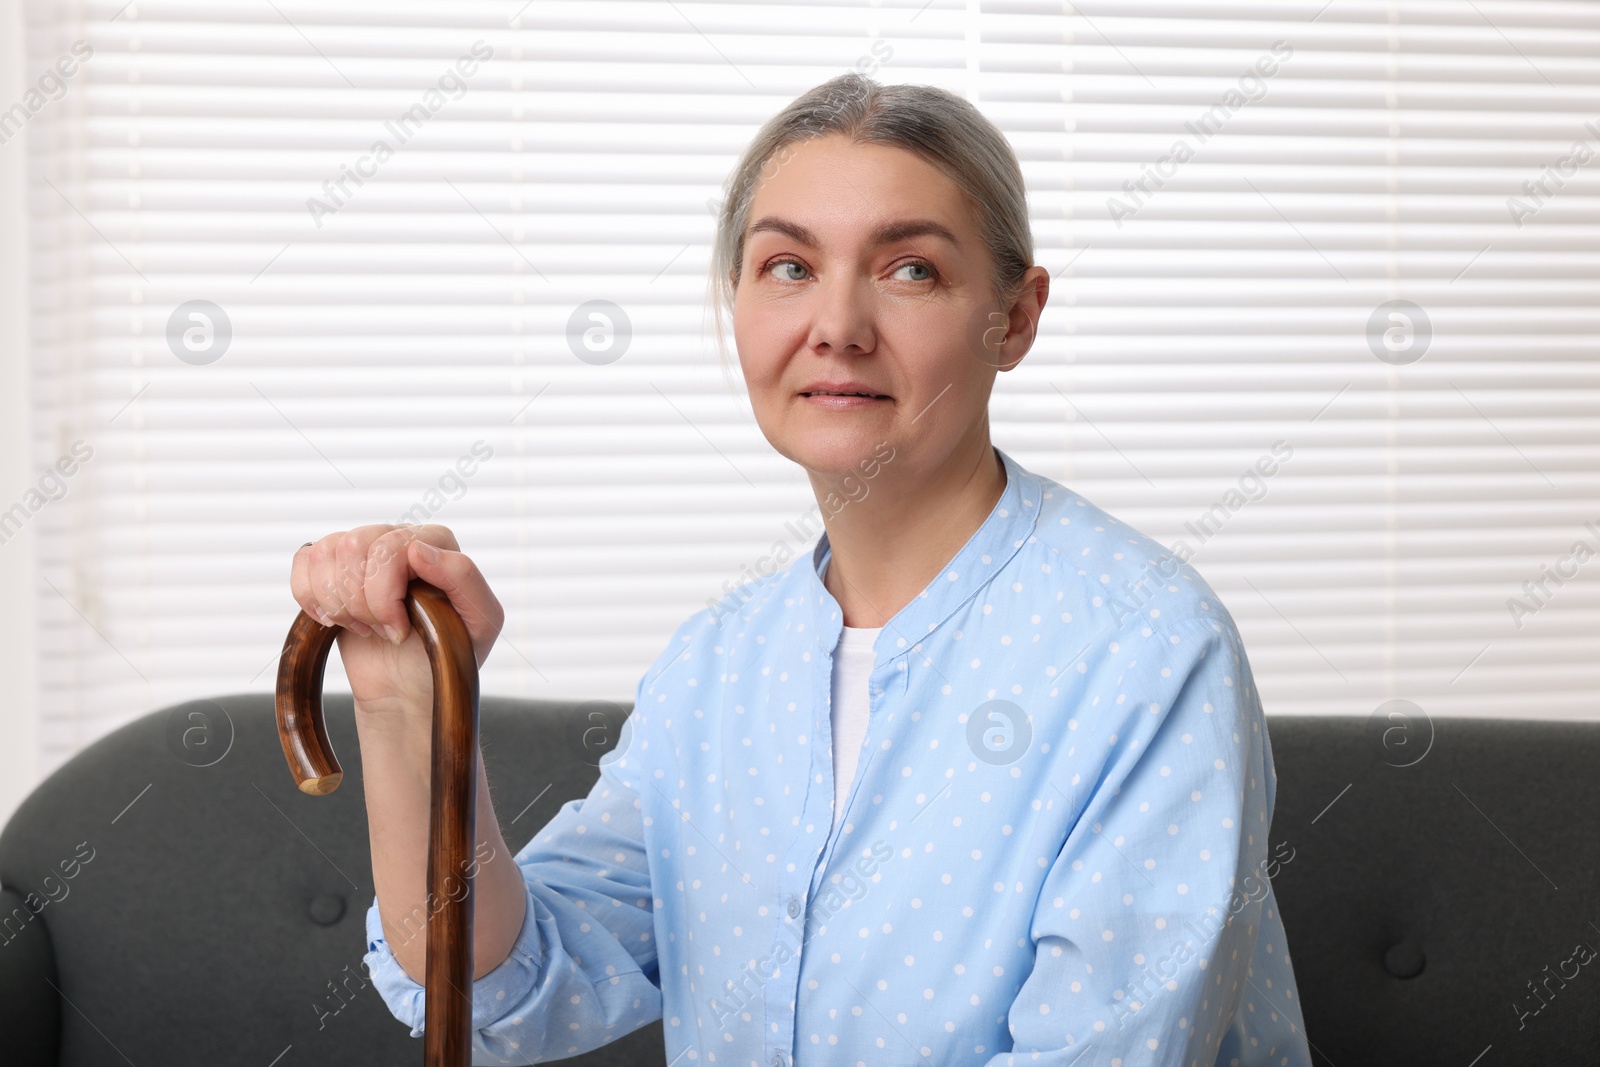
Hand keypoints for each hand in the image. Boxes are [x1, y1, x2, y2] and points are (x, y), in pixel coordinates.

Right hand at [289, 524, 503, 714]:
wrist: (410, 688)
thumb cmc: (448, 655)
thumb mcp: (482, 622)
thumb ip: (463, 577)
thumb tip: (418, 548)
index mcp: (438, 542)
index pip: (393, 545)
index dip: (386, 595)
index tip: (400, 630)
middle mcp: (399, 537)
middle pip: (354, 544)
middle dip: (363, 603)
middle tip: (384, 632)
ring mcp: (364, 550)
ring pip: (325, 553)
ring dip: (339, 604)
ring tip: (365, 628)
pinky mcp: (331, 568)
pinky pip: (303, 561)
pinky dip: (311, 598)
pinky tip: (334, 621)